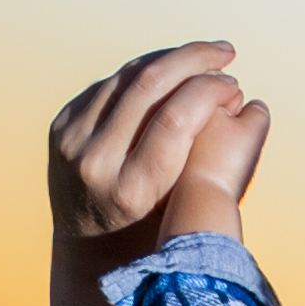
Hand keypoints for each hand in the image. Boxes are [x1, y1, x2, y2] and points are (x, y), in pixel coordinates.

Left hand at [44, 42, 255, 305]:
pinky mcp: (61, 127)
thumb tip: (243, 102)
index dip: (209, 90)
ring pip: (127, 76)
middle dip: (194, 60)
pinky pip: (109, 84)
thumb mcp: (184, 206)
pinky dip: (143, 72)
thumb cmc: (158, 231)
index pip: (175, 117)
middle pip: (149, 85)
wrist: (91, 252)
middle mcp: (94, 164)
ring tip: (204, 55)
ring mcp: (71, 142)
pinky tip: (171, 68)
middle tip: (226, 53)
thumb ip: (203, 157)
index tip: (234, 85)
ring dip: (170, 58)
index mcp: (131, 190)